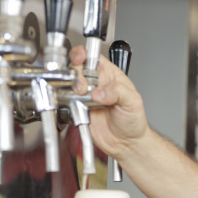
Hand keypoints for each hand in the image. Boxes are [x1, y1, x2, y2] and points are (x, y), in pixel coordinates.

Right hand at [69, 46, 149, 162]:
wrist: (126, 143)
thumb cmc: (133, 120)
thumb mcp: (132, 102)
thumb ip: (118, 92)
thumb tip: (100, 92)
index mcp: (110, 75)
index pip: (93, 57)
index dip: (83, 54)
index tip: (80, 59)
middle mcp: (96, 83)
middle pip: (76, 68)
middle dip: (76, 75)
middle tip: (83, 88)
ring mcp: (85, 96)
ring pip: (68, 84)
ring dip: (70, 89)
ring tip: (80, 99)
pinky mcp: (77, 109)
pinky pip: (65, 101)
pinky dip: (65, 102)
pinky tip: (75, 106)